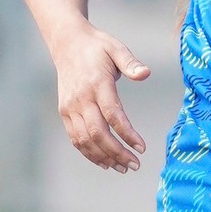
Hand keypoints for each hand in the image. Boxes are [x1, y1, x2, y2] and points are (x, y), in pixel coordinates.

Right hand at [52, 24, 150, 172]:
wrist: (67, 43)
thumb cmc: (96, 47)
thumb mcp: (116, 48)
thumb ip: (131, 63)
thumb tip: (145, 74)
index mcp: (97, 83)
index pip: (112, 114)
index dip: (127, 133)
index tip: (141, 147)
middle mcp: (81, 98)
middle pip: (98, 132)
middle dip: (117, 152)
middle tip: (135, 164)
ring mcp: (70, 107)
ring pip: (84, 140)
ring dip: (104, 157)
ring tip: (123, 167)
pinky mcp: (65, 112)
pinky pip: (75, 138)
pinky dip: (89, 153)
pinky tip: (105, 162)